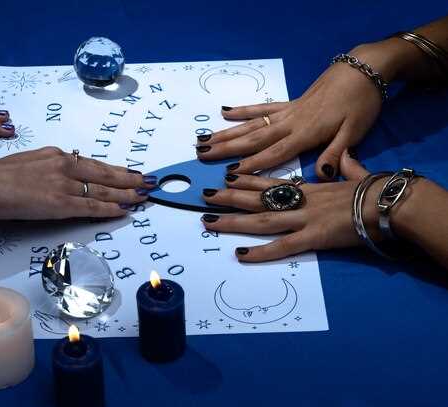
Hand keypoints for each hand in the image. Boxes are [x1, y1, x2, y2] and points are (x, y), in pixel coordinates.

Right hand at [0, 147, 157, 219]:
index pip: (92, 164)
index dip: (114, 170)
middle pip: (105, 174)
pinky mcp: (59, 203)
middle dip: (129, 179)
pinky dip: (110, 208)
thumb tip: (63, 175)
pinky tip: (123, 210)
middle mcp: (64, 165)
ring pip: (102, 190)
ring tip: (143, 196)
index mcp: (56, 155)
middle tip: (148, 182)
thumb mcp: (29, 162)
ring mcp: (63, 184)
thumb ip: (49, 168)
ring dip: (126, 194)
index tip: (130, 172)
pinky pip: (91, 206)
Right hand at [196, 40, 410, 179]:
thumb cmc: (362, 104)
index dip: (253, 164)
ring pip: (252, 124)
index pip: (275, 153)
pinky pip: (262, 108)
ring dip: (227, 133)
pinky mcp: (290, 103)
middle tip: (202, 154)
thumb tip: (320, 176)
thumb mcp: (355, 132)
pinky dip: (243, 110)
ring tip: (205, 139)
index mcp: (306, 133)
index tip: (229, 174)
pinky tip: (226, 112)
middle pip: (254, 138)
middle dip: (227, 148)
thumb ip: (336, 153)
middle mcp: (291, 122)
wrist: (364, 70)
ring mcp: (288, 111)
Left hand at [199, 151, 378, 261]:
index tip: (226, 175)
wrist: (389, 203)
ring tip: (208, 220)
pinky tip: (240, 256)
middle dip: (228, 197)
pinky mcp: (313, 238)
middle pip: (256, 198)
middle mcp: (299, 201)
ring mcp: (304, 219)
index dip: (246, 179)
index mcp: (307, 188)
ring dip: (233, 220)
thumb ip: (343, 166)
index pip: (270, 182)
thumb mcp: (354, 172)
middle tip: (204, 196)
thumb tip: (342, 159)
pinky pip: (282, 247)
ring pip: (261, 219)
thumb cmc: (374, 189)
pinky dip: (261, 252)